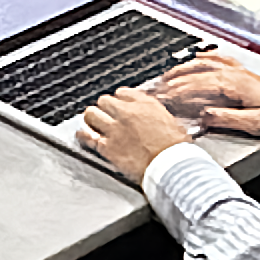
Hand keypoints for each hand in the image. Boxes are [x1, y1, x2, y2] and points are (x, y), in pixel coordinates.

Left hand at [80, 85, 195, 176]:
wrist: (170, 166)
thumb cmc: (176, 149)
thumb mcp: (172, 123)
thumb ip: (155, 116)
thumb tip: (150, 119)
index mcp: (146, 104)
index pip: (123, 93)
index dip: (120, 101)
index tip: (119, 106)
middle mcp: (127, 113)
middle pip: (104, 101)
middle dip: (105, 108)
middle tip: (106, 116)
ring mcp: (115, 129)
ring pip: (92, 114)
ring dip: (92, 118)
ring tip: (93, 123)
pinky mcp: (107, 147)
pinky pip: (87, 136)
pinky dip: (83, 136)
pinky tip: (82, 136)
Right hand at [150, 54, 259, 142]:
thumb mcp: (253, 123)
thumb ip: (226, 119)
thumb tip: (203, 116)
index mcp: (234, 84)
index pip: (198, 84)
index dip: (178, 91)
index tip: (163, 96)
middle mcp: (234, 73)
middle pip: (197, 73)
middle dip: (174, 80)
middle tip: (158, 87)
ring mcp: (238, 71)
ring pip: (205, 64)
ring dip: (184, 68)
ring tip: (168, 75)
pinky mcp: (243, 73)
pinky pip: (219, 59)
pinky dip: (205, 57)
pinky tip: (198, 57)